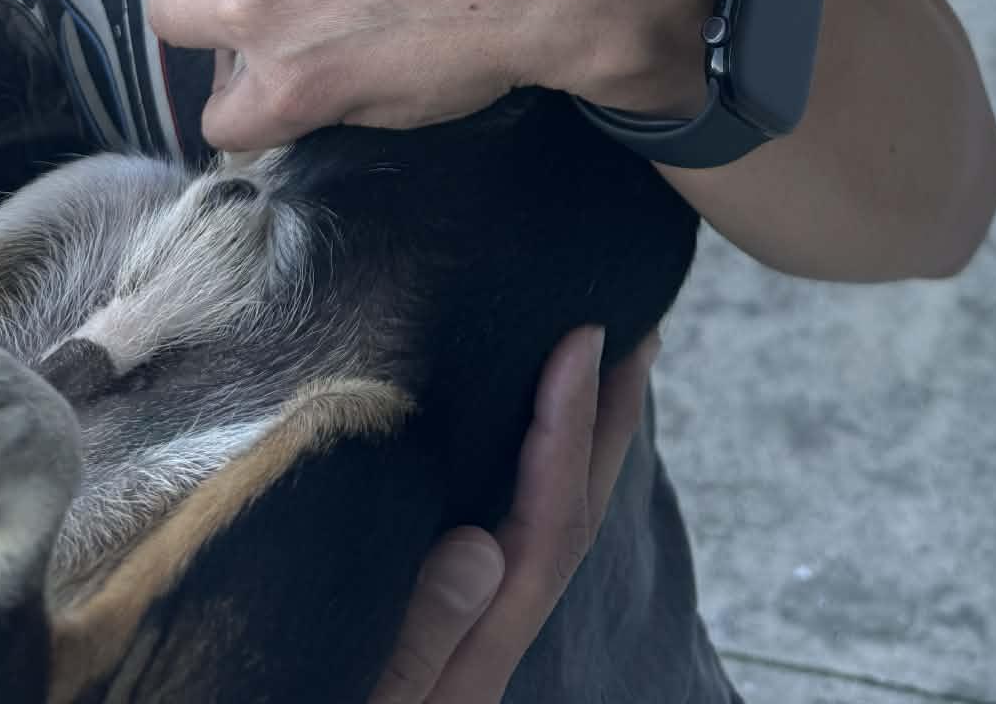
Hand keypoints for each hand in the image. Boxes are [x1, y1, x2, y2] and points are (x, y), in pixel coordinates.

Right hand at [368, 325, 658, 703]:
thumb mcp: (356, 703)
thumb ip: (414, 644)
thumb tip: (482, 545)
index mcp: (471, 663)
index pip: (543, 532)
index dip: (568, 432)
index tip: (586, 342)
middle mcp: (480, 644)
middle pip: (566, 522)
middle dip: (605, 425)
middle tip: (638, 329)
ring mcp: (458, 638)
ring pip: (537, 527)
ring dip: (572, 442)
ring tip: (595, 363)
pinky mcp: (429, 629)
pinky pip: (496, 539)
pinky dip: (519, 478)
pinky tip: (511, 438)